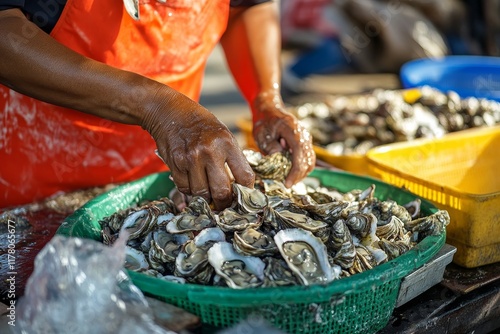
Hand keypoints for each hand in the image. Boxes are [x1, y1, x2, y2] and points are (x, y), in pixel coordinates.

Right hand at [142, 88, 254, 210]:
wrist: (170, 112)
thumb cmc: (201, 125)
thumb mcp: (223, 134)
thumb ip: (232, 158)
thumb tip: (240, 186)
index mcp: (228, 143)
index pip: (245, 176)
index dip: (246, 191)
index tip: (243, 196)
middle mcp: (210, 151)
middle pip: (222, 191)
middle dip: (224, 202)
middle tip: (224, 204)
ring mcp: (191, 158)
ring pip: (201, 194)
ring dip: (205, 196)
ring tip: (207, 189)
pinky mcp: (175, 163)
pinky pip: (185, 188)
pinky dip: (190, 190)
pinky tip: (192, 181)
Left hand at [251, 90, 314, 187]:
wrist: (270, 110)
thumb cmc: (264, 121)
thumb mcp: (261, 133)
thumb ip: (269, 145)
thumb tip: (278, 156)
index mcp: (293, 131)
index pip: (299, 155)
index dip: (295, 172)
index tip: (287, 183)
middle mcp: (303, 135)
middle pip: (308, 161)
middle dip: (298, 175)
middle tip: (286, 184)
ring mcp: (306, 139)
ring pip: (310, 161)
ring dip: (301, 173)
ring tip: (288, 179)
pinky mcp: (305, 143)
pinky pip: (307, 158)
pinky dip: (301, 168)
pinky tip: (291, 172)